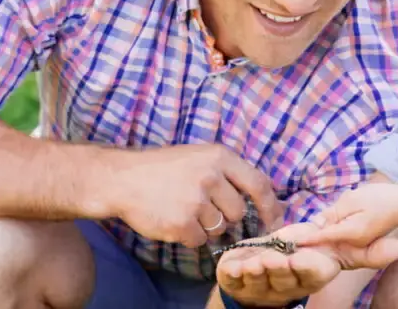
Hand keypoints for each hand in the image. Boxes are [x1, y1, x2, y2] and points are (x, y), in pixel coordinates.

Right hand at [89, 144, 282, 247]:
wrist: (123, 178)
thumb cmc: (164, 168)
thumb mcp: (200, 157)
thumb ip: (229, 174)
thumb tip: (263, 199)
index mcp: (220, 157)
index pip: (259, 185)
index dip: (270, 207)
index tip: (274, 221)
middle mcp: (211, 176)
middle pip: (237, 212)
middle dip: (223, 215)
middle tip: (200, 205)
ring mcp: (196, 201)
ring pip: (218, 228)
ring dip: (204, 226)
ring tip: (182, 208)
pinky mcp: (181, 223)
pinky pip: (199, 240)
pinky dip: (188, 236)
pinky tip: (173, 219)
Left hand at [216, 221, 397, 306]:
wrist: (263, 267)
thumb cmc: (303, 254)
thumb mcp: (335, 250)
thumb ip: (365, 252)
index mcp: (312, 273)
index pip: (314, 272)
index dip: (308, 266)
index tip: (303, 257)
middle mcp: (289, 282)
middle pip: (286, 276)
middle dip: (281, 267)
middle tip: (276, 258)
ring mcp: (263, 283)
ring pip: (261, 277)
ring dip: (258, 269)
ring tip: (254, 262)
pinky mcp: (238, 279)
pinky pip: (236, 277)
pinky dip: (234, 270)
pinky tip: (233, 266)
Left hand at [295, 183, 397, 248]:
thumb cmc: (380, 197)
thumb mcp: (353, 199)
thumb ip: (334, 212)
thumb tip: (317, 222)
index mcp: (351, 231)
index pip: (323, 236)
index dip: (307, 238)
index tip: (290, 241)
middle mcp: (354, 241)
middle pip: (327, 240)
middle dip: (310, 239)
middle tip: (289, 238)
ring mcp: (359, 241)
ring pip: (334, 238)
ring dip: (320, 235)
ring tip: (299, 235)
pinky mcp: (361, 238)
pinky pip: (342, 235)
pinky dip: (331, 232)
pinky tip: (322, 227)